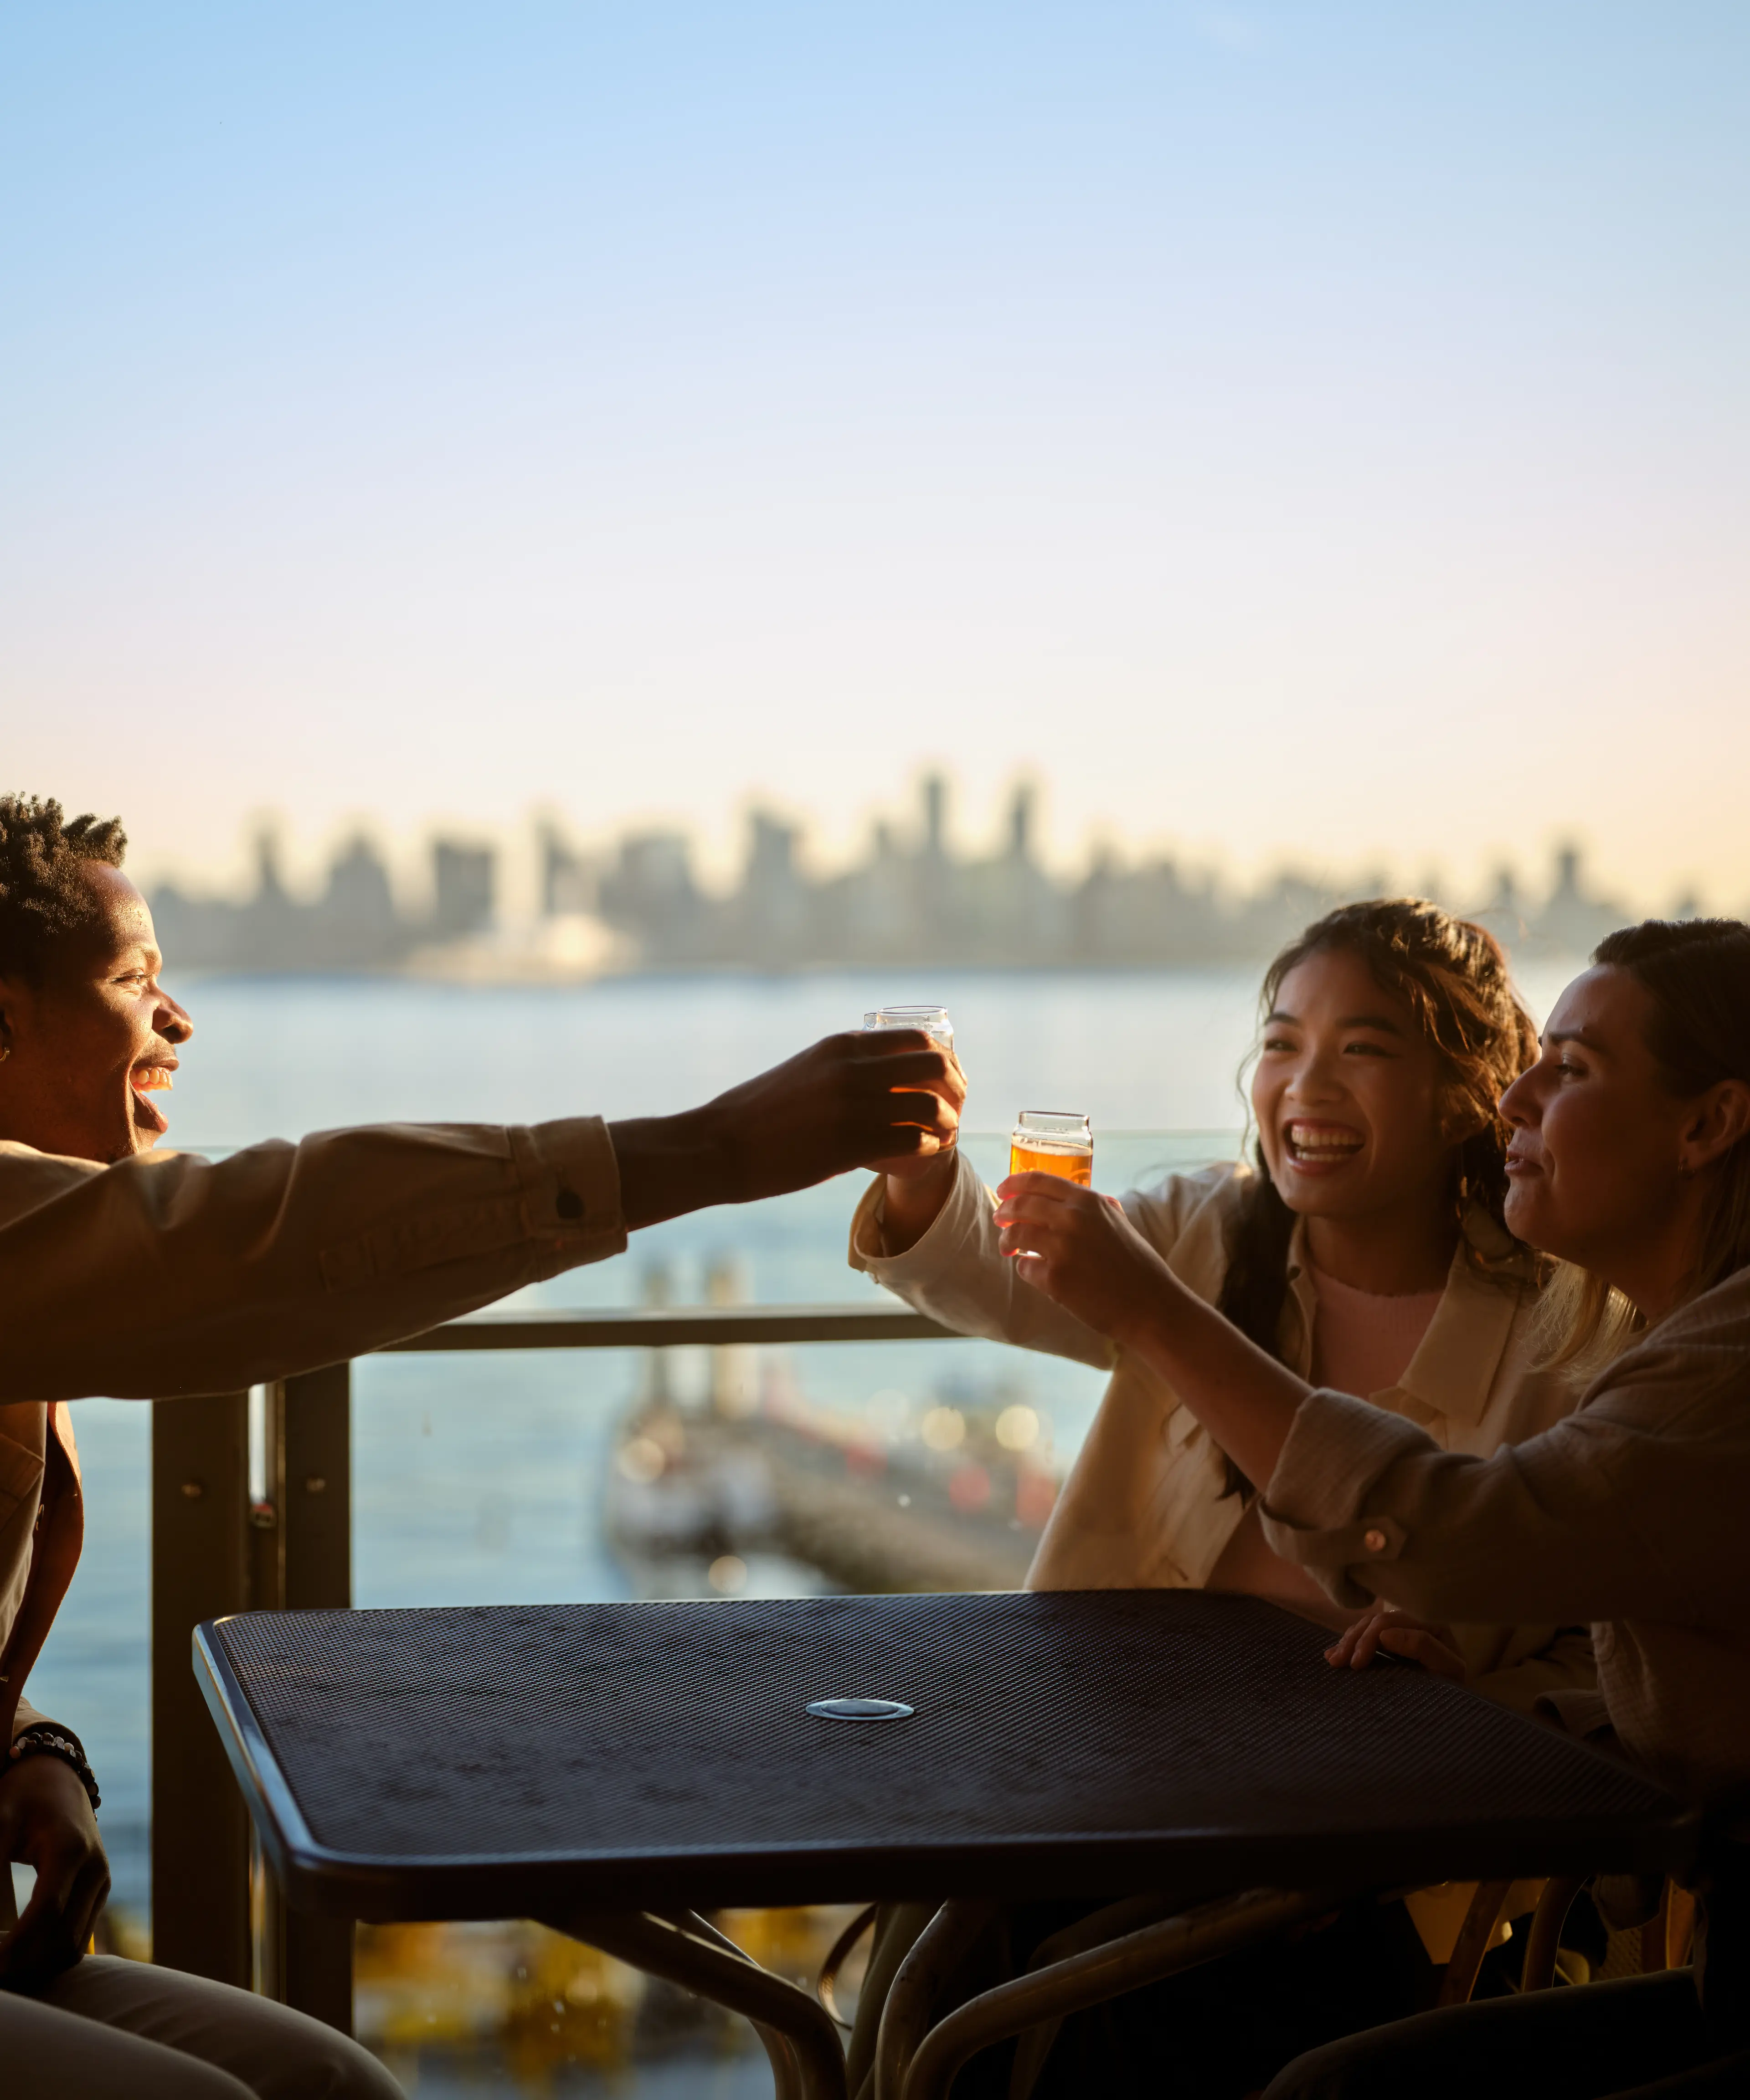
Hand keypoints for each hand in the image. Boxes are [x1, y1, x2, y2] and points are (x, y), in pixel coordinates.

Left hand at [0, 1753, 108, 1989]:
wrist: (57, 1779)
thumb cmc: (22, 1797)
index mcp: (71, 1849)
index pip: (47, 1912)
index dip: (16, 1945)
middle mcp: (94, 1869)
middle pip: (64, 1938)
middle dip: (24, 1966)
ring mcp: (101, 1883)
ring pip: (73, 1948)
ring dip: (36, 1969)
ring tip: (1, 1974)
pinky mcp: (98, 1893)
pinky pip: (76, 1940)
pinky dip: (47, 1959)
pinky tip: (17, 1963)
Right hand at [610, 1031, 961, 1227]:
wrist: (718, 1146)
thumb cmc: (756, 1114)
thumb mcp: (805, 1071)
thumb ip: (843, 1068)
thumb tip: (879, 1075)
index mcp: (841, 1045)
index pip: (918, 1039)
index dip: (944, 1061)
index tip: (946, 1082)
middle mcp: (852, 1069)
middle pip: (936, 1066)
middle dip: (956, 1089)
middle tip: (953, 1111)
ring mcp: (852, 1107)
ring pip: (931, 1107)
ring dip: (946, 1124)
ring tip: (941, 1138)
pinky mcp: (849, 1146)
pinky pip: (914, 1143)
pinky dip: (929, 1150)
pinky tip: (922, 1156)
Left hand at [993, 1173, 1172, 1341]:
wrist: (1150, 1306)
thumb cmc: (1139, 1266)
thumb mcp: (1120, 1223)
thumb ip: (1096, 1208)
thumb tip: (1072, 1199)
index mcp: (1088, 1201)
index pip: (1038, 1180)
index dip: (1014, 1184)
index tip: (1003, 1190)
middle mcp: (1072, 1219)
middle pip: (1020, 1204)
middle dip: (1004, 1211)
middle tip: (999, 1219)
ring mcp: (1061, 1247)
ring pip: (1015, 1234)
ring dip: (1007, 1240)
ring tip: (1008, 1247)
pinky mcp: (1054, 1277)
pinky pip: (1025, 1267)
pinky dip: (1025, 1268)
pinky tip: (1034, 1271)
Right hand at [1324, 1605, 1465, 1684]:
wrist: (1455, 1704)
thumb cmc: (1456, 1688)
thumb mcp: (1449, 1670)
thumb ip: (1424, 1647)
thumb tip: (1386, 1634)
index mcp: (1429, 1623)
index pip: (1391, 1622)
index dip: (1369, 1638)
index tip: (1356, 1664)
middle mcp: (1413, 1622)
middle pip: (1375, 1622)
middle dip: (1354, 1640)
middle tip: (1338, 1663)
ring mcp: (1400, 1632)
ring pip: (1366, 1626)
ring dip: (1347, 1641)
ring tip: (1333, 1660)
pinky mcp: (1390, 1644)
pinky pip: (1364, 1636)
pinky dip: (1348, 1644)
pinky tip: (1333, 1654)